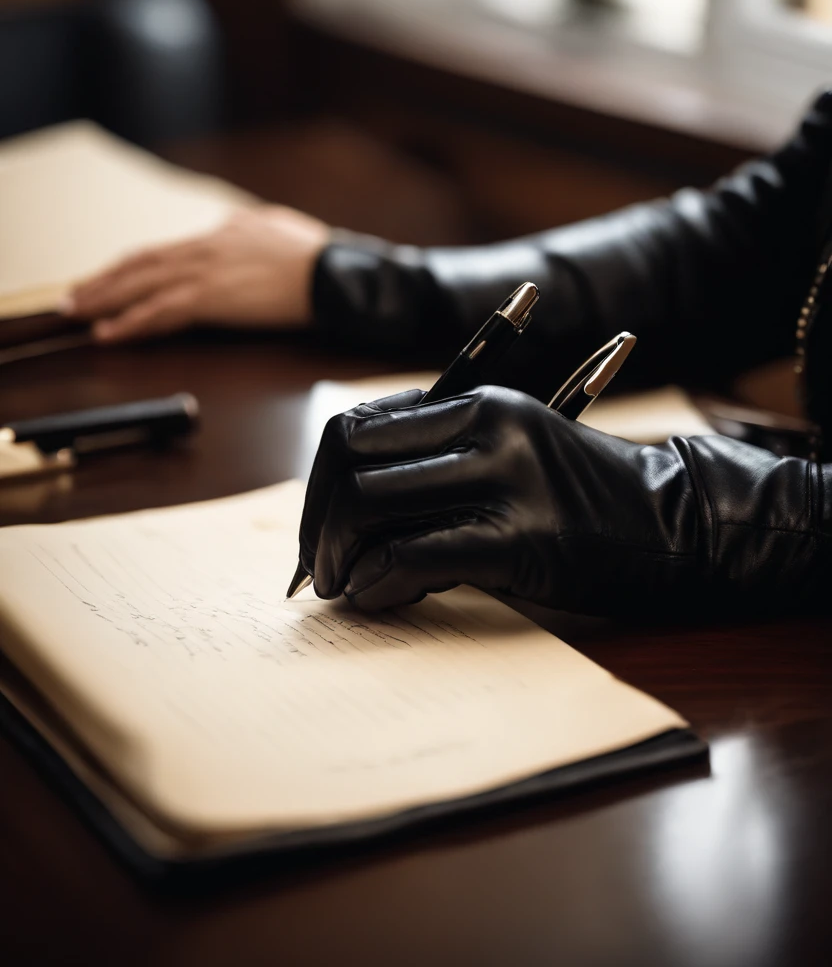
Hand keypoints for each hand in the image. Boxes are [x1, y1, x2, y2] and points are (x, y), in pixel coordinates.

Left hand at [65, 206, 330, 341]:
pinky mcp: (209, 297)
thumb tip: (241, 226)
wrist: (334, 274)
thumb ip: (252, 230)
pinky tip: (108, 333)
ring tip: (76, 314)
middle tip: (73, 298)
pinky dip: (130, 322)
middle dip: (103, 281)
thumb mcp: (279, 231)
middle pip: (142, 263)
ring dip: (103, 300)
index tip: (109, 276)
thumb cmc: (318, 258)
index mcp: (223, 233)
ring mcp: (205, 270)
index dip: (131, 266)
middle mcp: (206, 246)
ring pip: (140, 285)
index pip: (165, 251)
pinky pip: (159, 312)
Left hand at [298, 384, 707, 614]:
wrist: (675, 524)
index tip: (319, 523)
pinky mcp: (521, 540)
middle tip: (318, 567)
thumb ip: (442, 460)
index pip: (358, 426)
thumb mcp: (513, 451)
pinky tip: (376, 599)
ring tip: (344, 586)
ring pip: (372, 506)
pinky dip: (378, 583)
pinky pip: (414, 556)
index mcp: (478, 402)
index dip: (321, 480)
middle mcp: (486, 430)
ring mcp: (505, 481)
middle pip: (352, 463)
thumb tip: (350, 497)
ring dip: (339, 556)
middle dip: (318, 522)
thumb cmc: (584, 496)